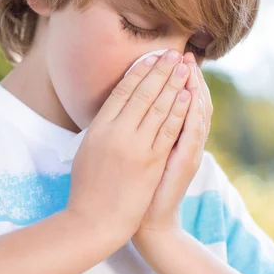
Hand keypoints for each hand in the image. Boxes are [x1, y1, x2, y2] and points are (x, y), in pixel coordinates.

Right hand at [66, 50, 191, 246]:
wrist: (95, 220)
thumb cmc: (87, 186)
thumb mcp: (86, 150)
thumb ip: (102, 127)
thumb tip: (115, 106)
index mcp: (98, 128)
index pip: (121, 91)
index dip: (138, 72)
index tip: (150, 57)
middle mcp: (116, 132)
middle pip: (143, 93)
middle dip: (160, 70)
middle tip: (173, 54)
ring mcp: (135, 146)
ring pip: (158, 106)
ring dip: (173, 84)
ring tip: (184, 67)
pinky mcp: (152, 161)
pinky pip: (168, 129)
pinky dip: (179, 110)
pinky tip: (187, 95)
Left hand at [132, 52, 212, 239]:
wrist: (149, 223)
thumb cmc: (138, 189)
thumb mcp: (141, 155)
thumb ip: (142, 131)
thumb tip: (127, 106)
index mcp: (170, 137)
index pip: (176, 100)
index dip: (174, 78)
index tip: (165, 56)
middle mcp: (183, 141)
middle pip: (189, 100)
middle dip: (184, 75)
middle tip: (181, 52)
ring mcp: (187, 151)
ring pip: (196, 112)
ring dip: (193, 87)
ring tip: (188, 65)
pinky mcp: (184, 164)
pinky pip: (192, 134)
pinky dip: (192, 114)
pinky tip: (190, 97)